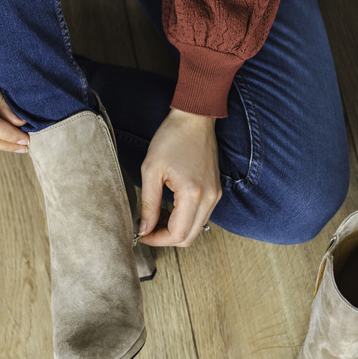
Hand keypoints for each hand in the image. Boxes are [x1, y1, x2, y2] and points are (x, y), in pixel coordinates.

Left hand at [138, 109, 221, 246]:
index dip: (157, 240)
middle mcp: (209, 198)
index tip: (142, 235)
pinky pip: (201, 216)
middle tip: (147, 229)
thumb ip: (148, 203)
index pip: (177, 234)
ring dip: (176, 230)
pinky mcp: (216, 191)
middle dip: (166, 239)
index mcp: (193, 194)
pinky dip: (185, 219)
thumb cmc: (172, 138)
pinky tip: (169, 208)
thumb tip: (143, 229)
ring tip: (156, 217)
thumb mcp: (151, 170)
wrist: (195, 118)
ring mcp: (215, 195)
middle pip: (189, 237)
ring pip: (196, 228)